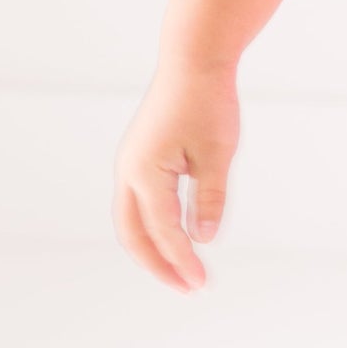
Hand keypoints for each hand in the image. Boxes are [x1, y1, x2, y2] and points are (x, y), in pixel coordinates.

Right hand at [112, 57, 240, 293]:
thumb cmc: (208, 101)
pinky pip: (139, 202)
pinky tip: (176, 235)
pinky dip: (153, 225)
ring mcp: (130, 164)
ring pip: (131, 220)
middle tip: (188, 287)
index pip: (163, 231)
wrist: (194, 61)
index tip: (200, 283)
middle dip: (159, 264)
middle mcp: (129, 172)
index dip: (182, 260)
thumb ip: (209, 198)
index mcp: (144, 173)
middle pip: (134, 234)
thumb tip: (203, 239)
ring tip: (181, 269)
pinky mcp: (139, 157)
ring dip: (153, 247)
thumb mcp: (217, 153)